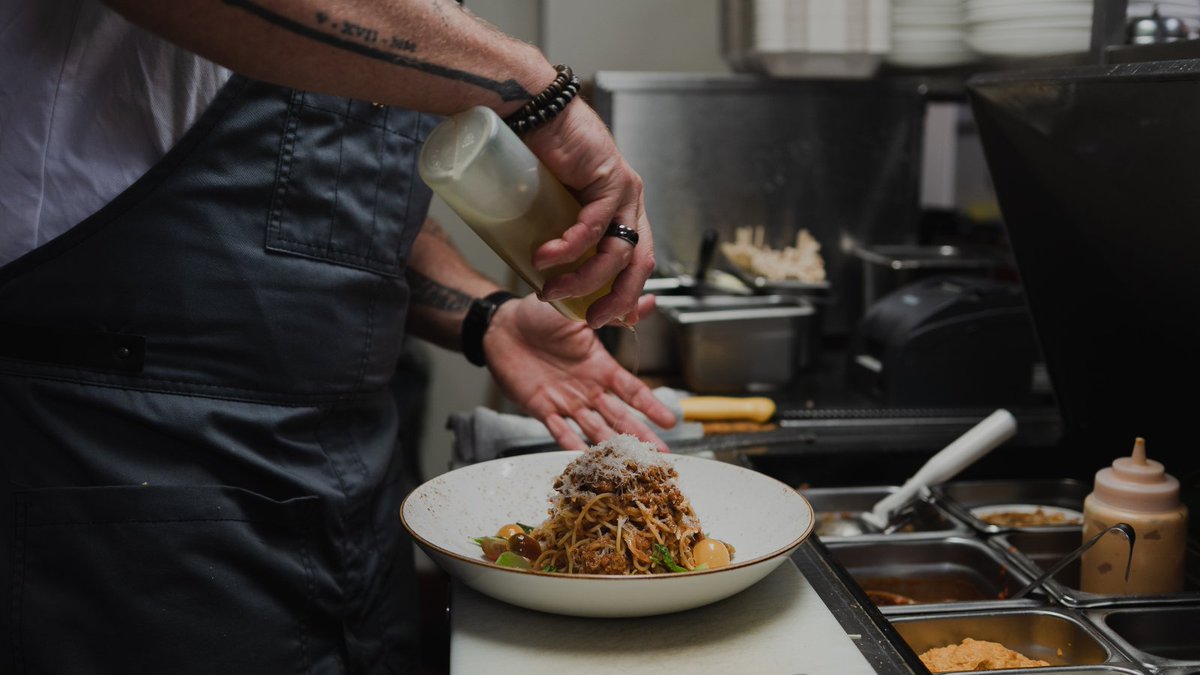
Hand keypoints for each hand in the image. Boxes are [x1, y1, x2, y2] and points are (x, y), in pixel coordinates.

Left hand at [483, 293, 676, 450]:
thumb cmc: (540, 314)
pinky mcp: (542, 408)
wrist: (503, 326)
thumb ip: (613, 313)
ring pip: (594, 428)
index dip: (651, 406)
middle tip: (660, 456)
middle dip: (640, 436)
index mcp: (600, 366)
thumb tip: (648, 300)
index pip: (632, 390)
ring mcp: (566, 401)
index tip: (671, 421)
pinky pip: (558, 430)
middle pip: (619, 417)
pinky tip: (584, 460)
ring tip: (629, 466)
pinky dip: (570, 445)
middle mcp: (587, 388)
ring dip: (612, 446)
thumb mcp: (581, 311)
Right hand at [523, 101, 655, 329]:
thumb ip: (562, 237)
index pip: (640, 263)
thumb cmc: (536, 156)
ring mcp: (625, 190)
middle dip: (616, 300)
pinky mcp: (610, 177)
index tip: (608, 319)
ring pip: (617, 251)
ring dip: (583, 279)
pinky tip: (547, 257)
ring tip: (549, 289)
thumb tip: (548, 276)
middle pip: (639, 265)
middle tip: (588, 319)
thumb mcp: (554, 209)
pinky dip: (571, 248)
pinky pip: (595, 225)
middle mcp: (631, 202)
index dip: (630, 296)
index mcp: (623, 211)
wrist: (532, 109)